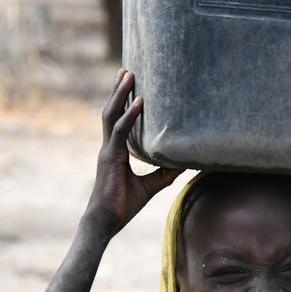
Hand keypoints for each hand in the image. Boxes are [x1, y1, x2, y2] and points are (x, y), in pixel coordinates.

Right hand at [85, 70, 181, 236]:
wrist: (106, 221)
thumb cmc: (123, 205)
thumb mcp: (150, 186)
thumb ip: (164, 173)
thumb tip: (184, 164)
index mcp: (115, 151)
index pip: (117, 120)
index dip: (121, 102)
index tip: (128, 84)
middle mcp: (109, 147)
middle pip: (111, 111)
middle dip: (118, 90)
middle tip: (127, 70)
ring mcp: (108, 150)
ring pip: (112, 115)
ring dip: (121, 94)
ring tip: (129, 75)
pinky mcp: (111, 158)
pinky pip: (121, 132)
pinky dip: (130, 116)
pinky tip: (139, 102)